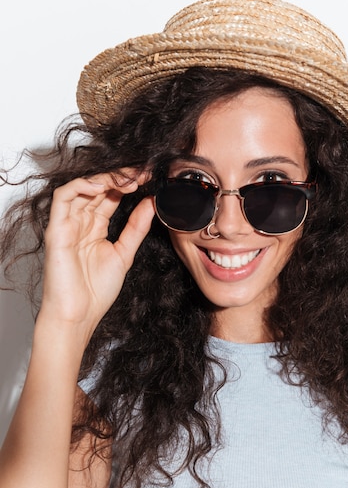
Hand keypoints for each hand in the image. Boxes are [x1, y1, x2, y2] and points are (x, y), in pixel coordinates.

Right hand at [39, 170, 154, 339]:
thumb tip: (150, 203)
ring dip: (106, 178)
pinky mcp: (57, 229)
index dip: (128, 184)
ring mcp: (68, 224)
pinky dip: (81, 186)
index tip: (150, 177)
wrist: (79, 315)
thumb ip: (136, 228)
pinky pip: (63, 197)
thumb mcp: (124, 254)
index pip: (110, 195)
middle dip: (121, 177)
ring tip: (128, 179)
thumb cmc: (96, 291)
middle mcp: (81, 222)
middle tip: (143, 172)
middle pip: (98, 188)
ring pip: (83, 187)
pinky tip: (101, 185)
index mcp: (95, 227)